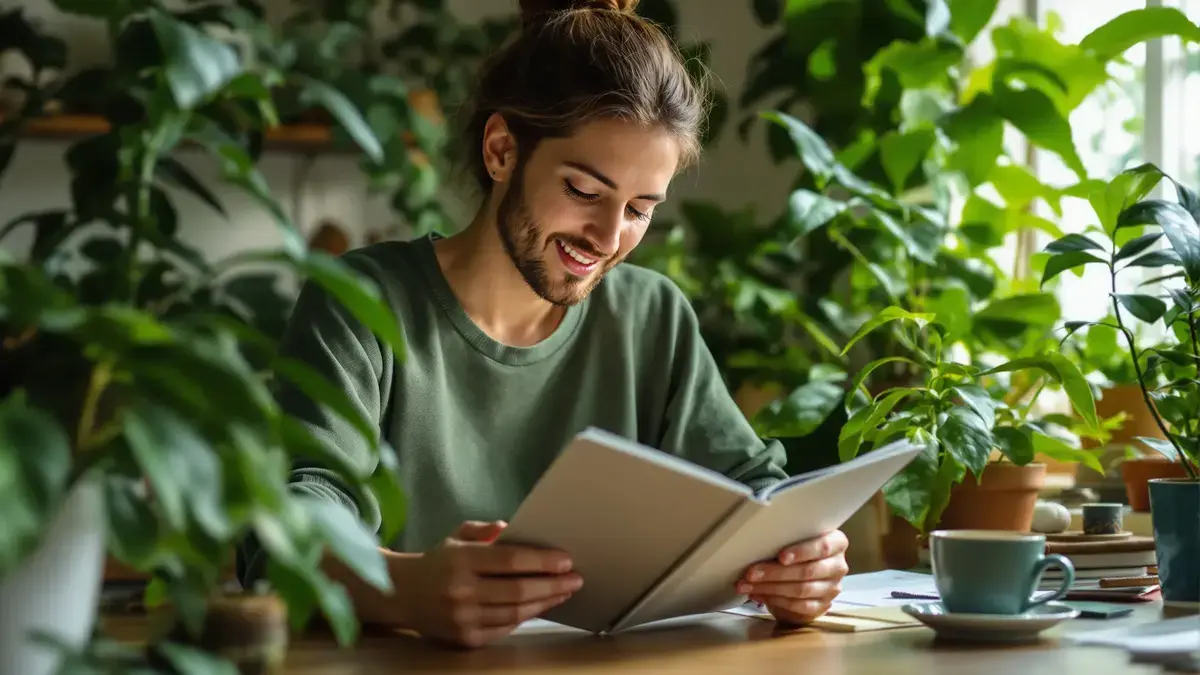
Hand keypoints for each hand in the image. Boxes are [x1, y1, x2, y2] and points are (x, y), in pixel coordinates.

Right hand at [402, 521, 582, 647]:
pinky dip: (525, 616)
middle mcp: (462, 591)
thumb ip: (484, 530)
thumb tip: (512, 528)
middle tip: (576, 579)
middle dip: (553, 585)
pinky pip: (505, 628)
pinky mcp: (466, 639)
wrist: (399, 595)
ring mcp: (464, 618)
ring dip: (545, 602)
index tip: (566, 560)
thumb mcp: (457, 536)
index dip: (542, 561)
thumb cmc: (437, 561)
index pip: (511, 561)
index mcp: (461, 559)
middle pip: (519, 590)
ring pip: (516, 612)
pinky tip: (540, 606)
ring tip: (564, 592)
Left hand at [735, 530, 848, 624]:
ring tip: (747, 585)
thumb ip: (786, 537)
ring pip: (801, 590)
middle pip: (807, 571)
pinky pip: (798, 606)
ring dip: (770, 588)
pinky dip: (775, 600)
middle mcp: (838, 566)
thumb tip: (756, 541)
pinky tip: (759, 595)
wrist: (805, 574)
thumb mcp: (795, 538)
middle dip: (775, 573)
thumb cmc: (797, 550)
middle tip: (751, 573)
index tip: (781, 557)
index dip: (801, 552)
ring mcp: (832, 588)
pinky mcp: (822, 606)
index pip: (822, 547)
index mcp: (836, 543)